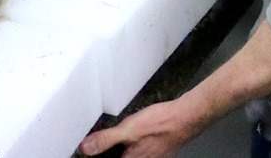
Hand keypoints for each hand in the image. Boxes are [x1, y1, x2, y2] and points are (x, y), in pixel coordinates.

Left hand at [80, 100, 205, 157]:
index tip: (93, 153)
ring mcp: (152, 157)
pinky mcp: (159, 150)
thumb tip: (85, 147)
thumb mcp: (129, 129)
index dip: (102, 156)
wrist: (185, 118)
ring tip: (115, 143)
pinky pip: (142, 150)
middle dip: (114, 152)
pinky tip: (136, 136)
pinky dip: (135, 146)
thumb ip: (106, 139)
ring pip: (132, 155)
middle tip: (101, 144)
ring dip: (125, 150)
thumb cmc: (160, 124)